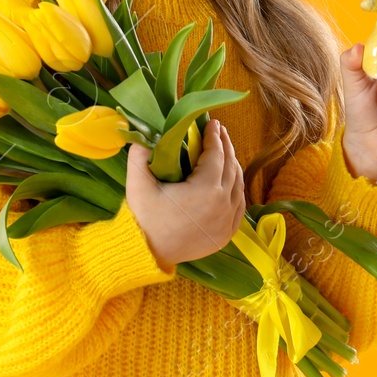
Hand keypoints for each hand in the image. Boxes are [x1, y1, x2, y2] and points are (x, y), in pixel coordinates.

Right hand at [125, 119, 244, 271]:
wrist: (149, 253)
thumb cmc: (144, 218)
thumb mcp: (137, 183)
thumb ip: (140, 155)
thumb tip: (143, 135)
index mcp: (206, 189)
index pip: (216, 155)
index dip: (214, 137)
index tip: (211, 122)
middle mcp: (223, 204)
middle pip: (231, 167)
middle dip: (225, 146)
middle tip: (218, 131)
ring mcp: (227, 221)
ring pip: (238, 185)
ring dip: (232, 165)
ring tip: (224, 151)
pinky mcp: (226, 234)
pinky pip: (238, 205)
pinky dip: (236, 188)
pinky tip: (229, 179)